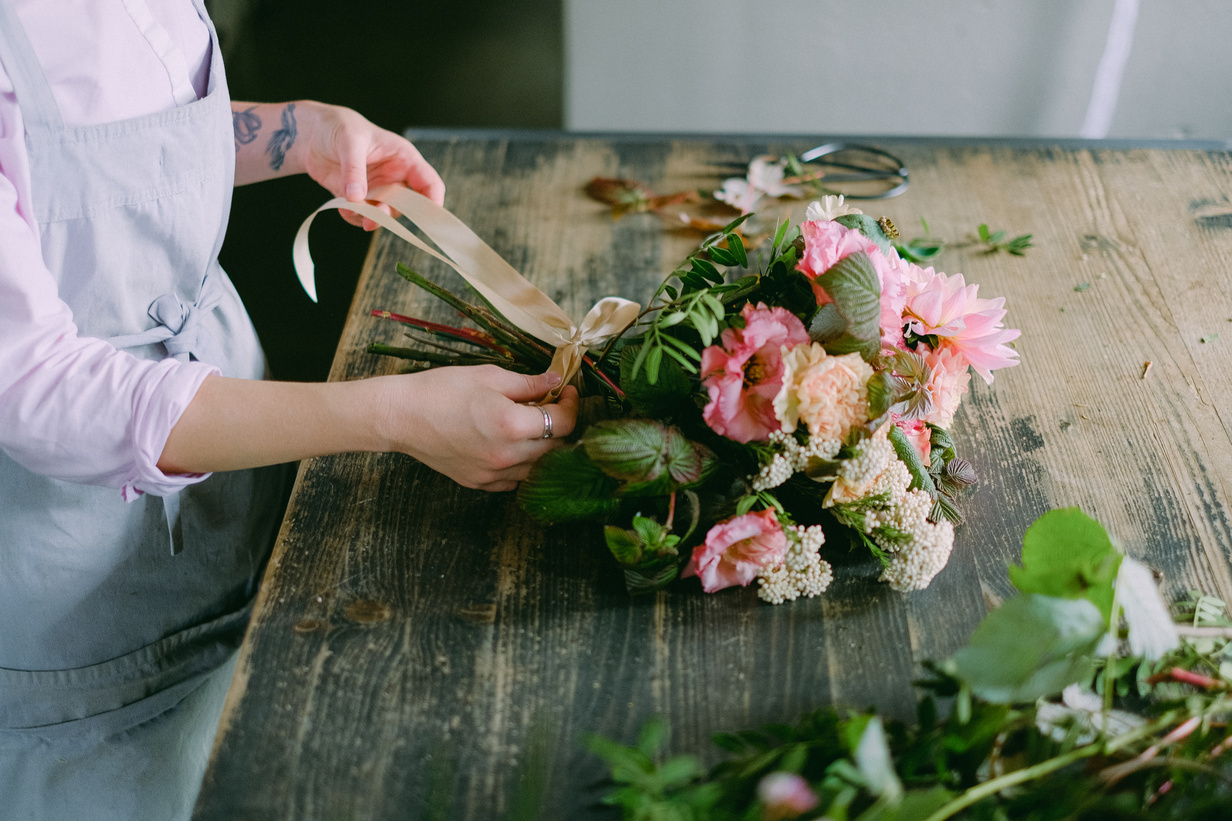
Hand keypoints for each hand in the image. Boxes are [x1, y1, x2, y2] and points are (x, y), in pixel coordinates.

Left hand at [298, 102, 445, 227]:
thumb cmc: (338, 126)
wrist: (311, 133)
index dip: (432, 203)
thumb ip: (354, 169)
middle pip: (407, 206)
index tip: (425, 219)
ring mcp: (377, 188)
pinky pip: (363, 216)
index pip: (429, 183)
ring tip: (350, 209)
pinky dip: (353, 217)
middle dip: (391, 214)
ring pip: (384, 214)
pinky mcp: (359, 198)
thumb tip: (357, 198)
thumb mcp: (349, 141)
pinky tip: (341, 206)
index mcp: (404, 158)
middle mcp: (394, 176)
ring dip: (370, 218)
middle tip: (372, 218)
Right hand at [376, 367, 578, 491]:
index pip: (563, 423)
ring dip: (542, 447)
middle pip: (555, 447)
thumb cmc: (442, 390)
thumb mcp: (489, 376)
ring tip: (528, 425)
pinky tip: (510, 444)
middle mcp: (507, 456)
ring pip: (538, 468)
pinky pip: (514, 479)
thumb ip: (529, 383)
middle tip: (549, 405)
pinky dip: (521, 464)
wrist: (401, 416)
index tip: (566, 392)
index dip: (571, 405)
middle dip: (559, 425)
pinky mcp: (480, 483)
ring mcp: (493, 474)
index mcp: (512, 425)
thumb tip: (557, 380)